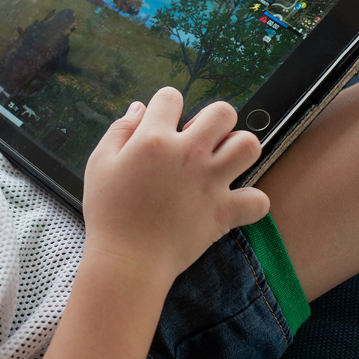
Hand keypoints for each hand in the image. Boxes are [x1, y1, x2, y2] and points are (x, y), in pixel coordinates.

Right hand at [82, 87, 269, 284]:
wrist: (127, 261)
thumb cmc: (108, 213)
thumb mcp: (99, 163)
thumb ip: (120, 130)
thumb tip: (140, 108)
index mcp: (155, 139)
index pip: (171, 96)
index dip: (167, 104)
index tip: (164, 120)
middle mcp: (189, 154)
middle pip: (223, 112)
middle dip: (214, 119)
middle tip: (201, 139)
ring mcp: (210, 183)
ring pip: (249, 145)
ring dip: (238, 149)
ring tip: (222, 161)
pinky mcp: (224, 212)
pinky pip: (258, 200)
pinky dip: (251, 201)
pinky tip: (233, 201)